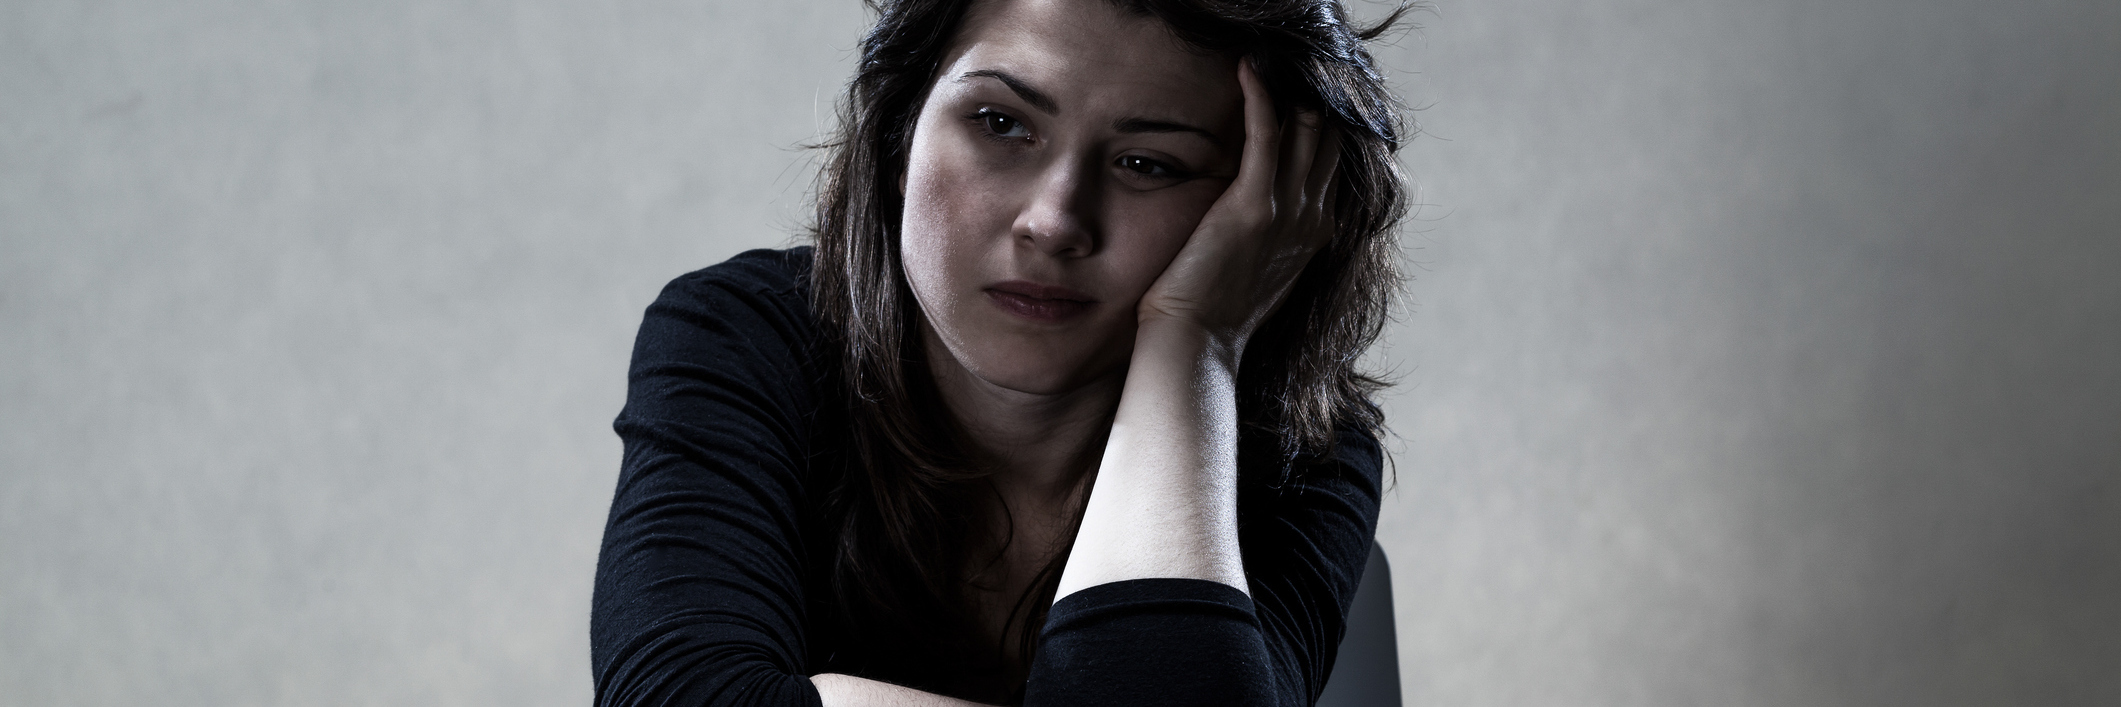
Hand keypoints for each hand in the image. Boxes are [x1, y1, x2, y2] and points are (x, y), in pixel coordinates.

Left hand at [1135, 58, 1341, 353]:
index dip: (1327, 125)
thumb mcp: (1259, 269)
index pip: (1333, 162)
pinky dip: (1259, 98)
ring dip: (1294, 91)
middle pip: (1330, 140)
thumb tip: (1260, 214)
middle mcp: (1311, 217)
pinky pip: (1266, 135)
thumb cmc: (1215, 311)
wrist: (1197, 343)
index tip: (1311, 91)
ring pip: (1307, 132)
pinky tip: (1249, 68)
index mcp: (1315, 231)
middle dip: (1318, 100)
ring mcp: (1287, 211)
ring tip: (1277, 57)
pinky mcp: (1252, 205)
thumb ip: (1272, 235)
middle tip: (1299, 64)